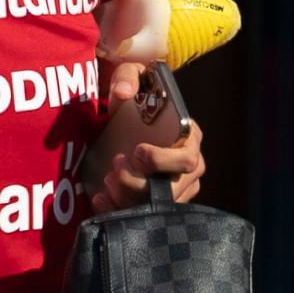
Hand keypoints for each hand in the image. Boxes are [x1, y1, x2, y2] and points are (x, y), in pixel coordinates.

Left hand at [79, 67, 203, 212]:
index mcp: (190, 136)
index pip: (187, 158)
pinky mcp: (160, 204)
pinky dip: (119, 211)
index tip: (136, 151)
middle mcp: (190, 167)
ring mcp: (178, 188)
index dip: (162, 160)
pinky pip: (143, 216)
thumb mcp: (132, 78)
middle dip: (138, 182)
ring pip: (157, 207)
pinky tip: (102, 198)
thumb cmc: (138, 97)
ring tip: (107, 180)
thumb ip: (128, 76)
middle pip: (172, 188)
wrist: (128, 118)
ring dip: (127, 197)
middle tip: (114, 167)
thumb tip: (125, 92)